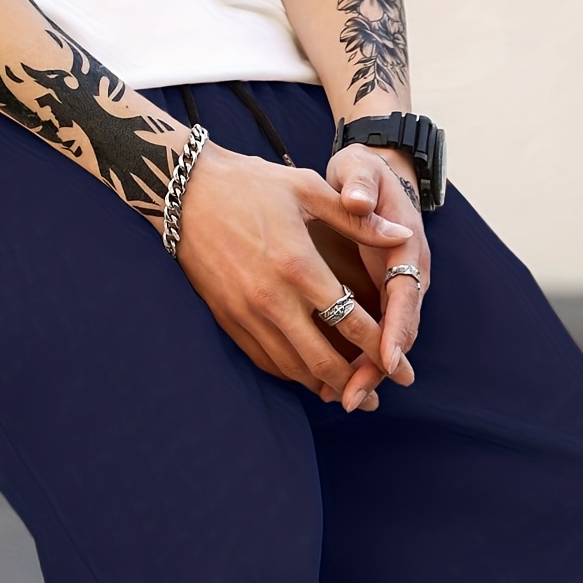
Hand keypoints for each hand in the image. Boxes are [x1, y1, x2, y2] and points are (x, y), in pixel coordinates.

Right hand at [176, 143, 413, 410]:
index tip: (400, 366)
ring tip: (346, 395)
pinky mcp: (228, 320)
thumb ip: (356, 220)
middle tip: (374, 398)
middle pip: (323, 360)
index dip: (380, 349)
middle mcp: (273, 299)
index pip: (351, 322)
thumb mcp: (306, 188)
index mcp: (299, 266)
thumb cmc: (249, 184)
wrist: (182, 191)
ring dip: (322, 387)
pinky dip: (291, 375)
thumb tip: (401, 235)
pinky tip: (308, 378)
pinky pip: (266, 361)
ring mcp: (247, 314)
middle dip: (354, 383)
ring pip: (293, 369)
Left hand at [326, 144, 428, 379]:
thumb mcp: (362, 172)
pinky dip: (356, 363)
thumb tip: (359, 201)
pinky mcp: (378, 302)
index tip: (386, 357)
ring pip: (385, 343)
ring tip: (342, 401)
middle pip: (398, 333)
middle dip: (377, 369)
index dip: (396, 329)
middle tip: (353, 398)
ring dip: (366, 375)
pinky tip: (333, 385)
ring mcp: (393, 293)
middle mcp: (406, 278)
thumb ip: (361, 187)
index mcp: (406, 249)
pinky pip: (371, 339)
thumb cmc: (364, 174)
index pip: (405, 296)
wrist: (370, 177)